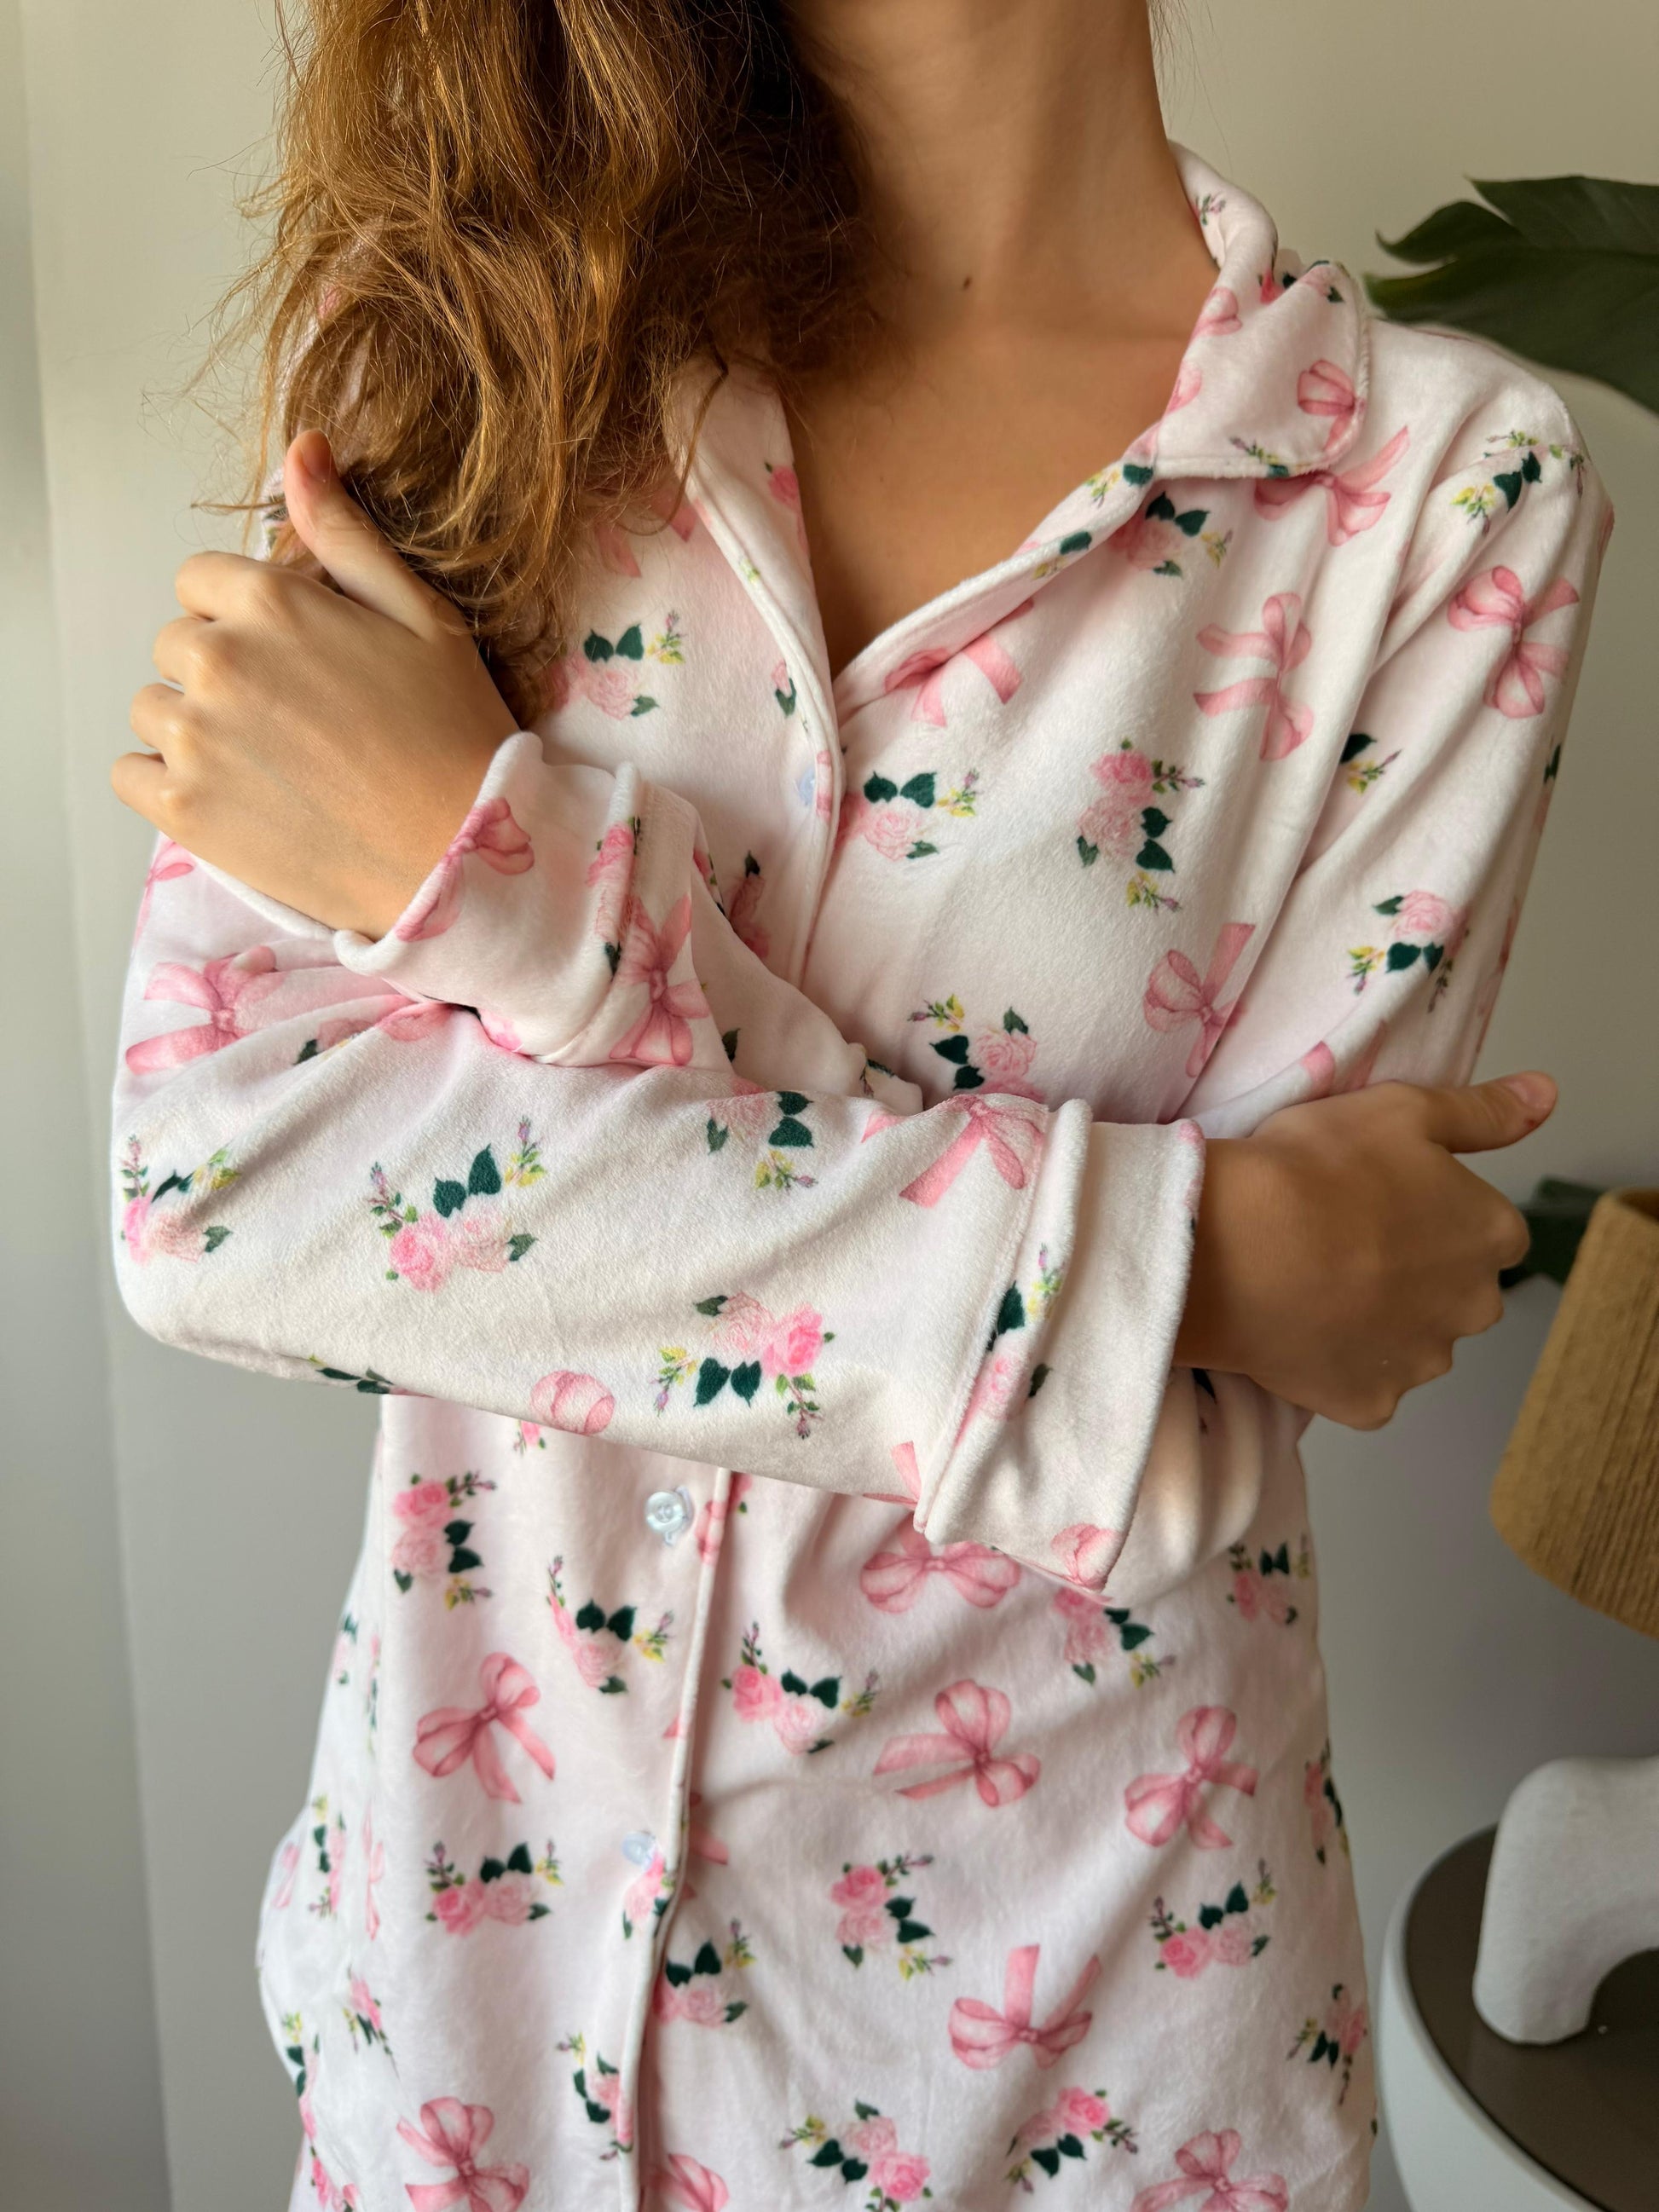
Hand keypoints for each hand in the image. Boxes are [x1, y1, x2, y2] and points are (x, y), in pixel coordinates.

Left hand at [113, 431, 517, 938]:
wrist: (459, 855)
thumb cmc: (454, 736)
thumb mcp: (420, 615)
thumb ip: (346, 533)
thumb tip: (303, 449)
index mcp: (271, 601)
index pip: (202, 580)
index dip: (245, 616)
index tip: (291, 656)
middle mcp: (219, 659)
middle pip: (176, 644)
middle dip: (220, 669)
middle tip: (291, 718)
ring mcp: (195, 736)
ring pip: (152, 707)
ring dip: (193, 727)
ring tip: (266, 760)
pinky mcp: (183, 807)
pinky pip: (131, 773)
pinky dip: (166, 783)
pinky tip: (231, 794)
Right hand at [1176, 1071, 1553, 1426]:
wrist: (1236, 1249)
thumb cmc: (1318, 1169)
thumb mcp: (1402, 1109)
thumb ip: (1481, 1110)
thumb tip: (1547, 1094)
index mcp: (1492, 1233)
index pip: (1487, 1229)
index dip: (1433, 1212)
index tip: (1380, 1199)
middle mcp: (1474, 1306)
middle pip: (1456, 1290)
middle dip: (1416, 1274)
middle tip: (1345, 1240)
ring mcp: (1422, 1362)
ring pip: (1411, 1341)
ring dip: (1379, 1321)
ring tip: (1315, 1284)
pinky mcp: (1369, 1404)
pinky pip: (1362, 1385)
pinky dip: (1337, 1365)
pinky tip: (1300, 1330)